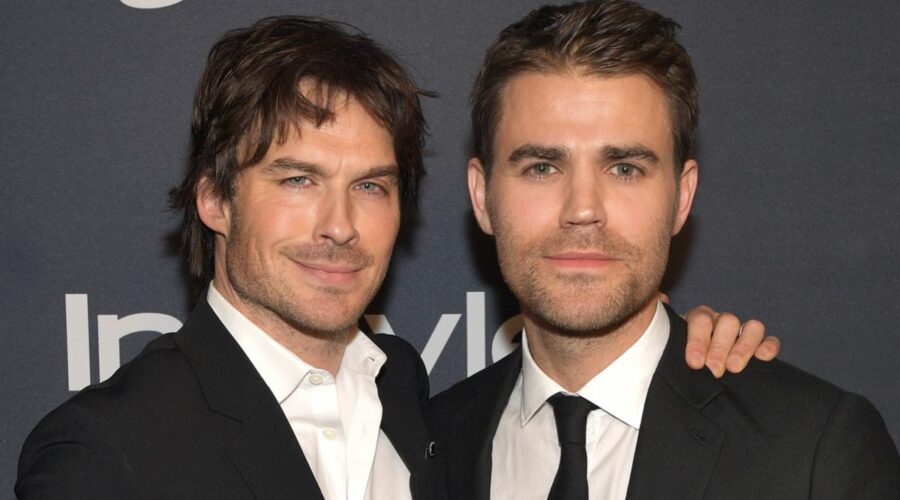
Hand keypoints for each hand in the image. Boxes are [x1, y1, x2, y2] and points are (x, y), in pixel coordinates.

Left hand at [665, 296, 779, 377]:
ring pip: (751, 327)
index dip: (698, 340)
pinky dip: (768, 347)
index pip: (701, 320)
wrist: (695, 369)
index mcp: (699, 317)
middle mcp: (721, 320)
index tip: (695, 363)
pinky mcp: (759, 344)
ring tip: (734, 368)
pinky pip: (769, 340)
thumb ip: (662, 324)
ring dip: (744, 346)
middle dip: (720, 347)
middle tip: (714, 370)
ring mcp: (742, 331)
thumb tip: (661, 297)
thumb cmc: (680, 355)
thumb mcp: (668, 342)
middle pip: (727, 321)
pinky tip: (763, 358)